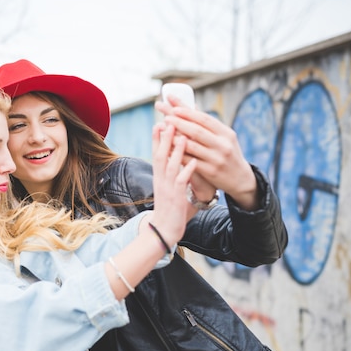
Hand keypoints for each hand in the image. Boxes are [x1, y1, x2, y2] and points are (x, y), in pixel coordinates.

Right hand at [151, 122, 196, 246]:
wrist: (163, 230)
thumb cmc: (169, 210)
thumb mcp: (170, 189)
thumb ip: (175, 176)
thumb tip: (182, 164)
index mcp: (159, 178)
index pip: (157, 154)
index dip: (157, 139)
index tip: (160, 123)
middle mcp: (161, 180)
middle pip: (160, 155)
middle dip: (165, 137)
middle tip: (169, 120)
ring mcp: (167, 189)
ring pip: (170, 166)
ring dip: (176, 150)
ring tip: (182, 135)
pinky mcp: (175, 198)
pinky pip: (181, 182)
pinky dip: (187, 171)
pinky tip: (193, 161)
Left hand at [155, 99, 259, 210]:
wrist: (240, 179)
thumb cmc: (227, 153)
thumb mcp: (223, 138)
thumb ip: (207, 125)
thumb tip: (189, 106)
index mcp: (226, 133)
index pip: (205, 119)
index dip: (188, 112)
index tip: (174, 107)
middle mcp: (223, 145)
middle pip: (197, 131)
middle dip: (179, 122)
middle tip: (165, 116)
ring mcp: (216, 159)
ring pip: (191, 146)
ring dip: (175, 138)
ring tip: (163, 130)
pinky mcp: (210, 172)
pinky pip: (189, 161)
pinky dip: (177, 153)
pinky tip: (167, 149)